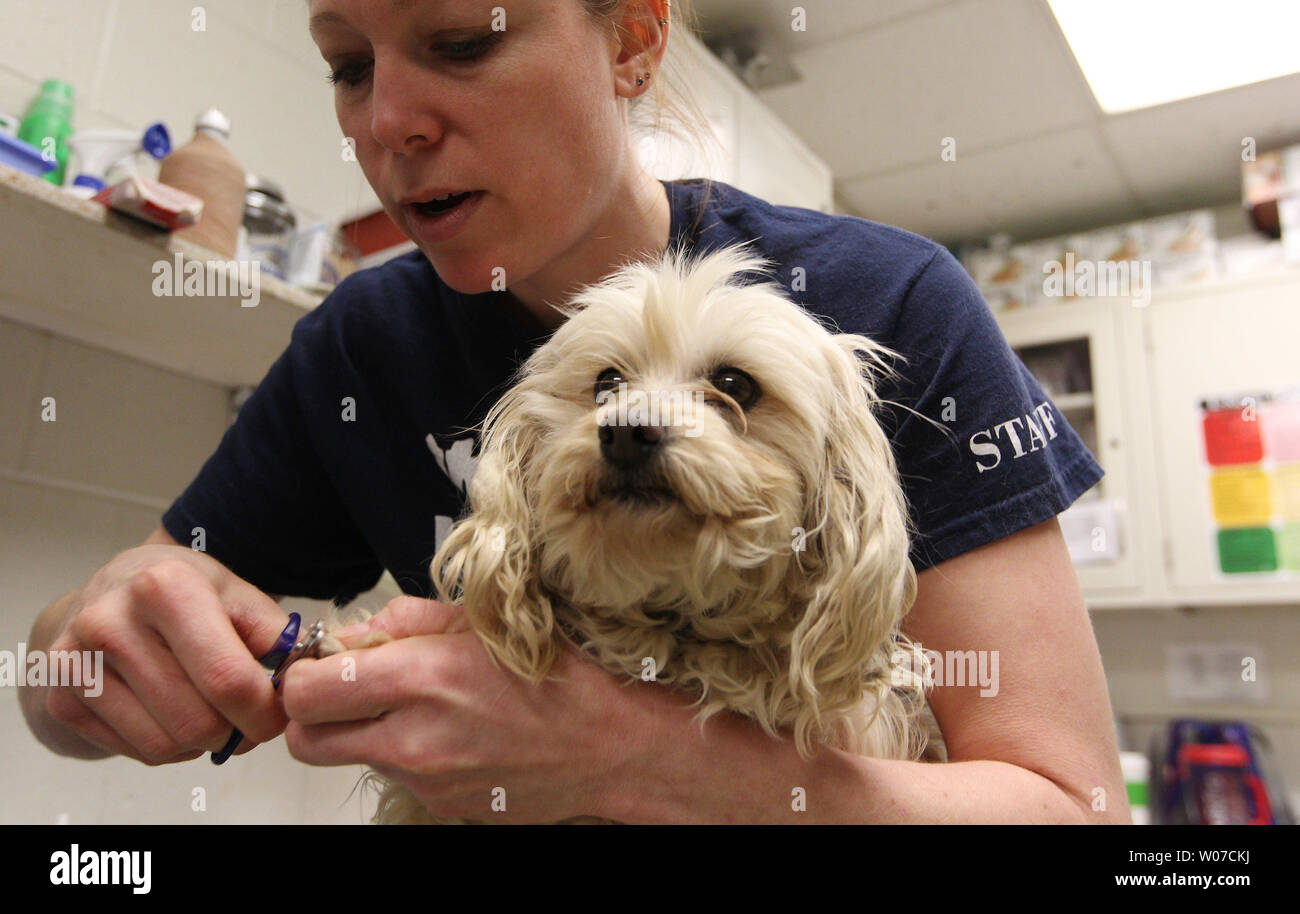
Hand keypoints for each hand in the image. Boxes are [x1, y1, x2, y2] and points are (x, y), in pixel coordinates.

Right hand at [39, 546, 291, 763]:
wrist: (107, 591)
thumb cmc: (182, 592)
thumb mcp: (236, 593)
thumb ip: (276, 635)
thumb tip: (304, 682)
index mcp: (165, 587)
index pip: (229, 680)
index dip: (266, 712)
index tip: (278, 712)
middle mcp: (111, 621)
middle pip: (199, 722)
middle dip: (239, 732)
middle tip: (249, 718)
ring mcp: (78, 663)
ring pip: (168, 745)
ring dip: (205, 742)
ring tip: (212, 709)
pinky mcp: (62, 699)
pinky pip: (139, 752)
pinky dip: (171, 745)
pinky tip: (173, 711)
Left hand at [281, 596, 652, 821]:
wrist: (613, 745)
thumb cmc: (561, 675)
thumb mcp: (482, 624)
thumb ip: (404, 622)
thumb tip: (353, 634)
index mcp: (421, 678)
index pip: (306, 692)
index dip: (303, 675)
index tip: (324, 663)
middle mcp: (414, 737)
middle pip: (306, 741)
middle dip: (313, 714)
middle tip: (345, 691)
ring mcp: (426, 779)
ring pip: (352, 758)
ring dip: (363, 732)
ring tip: (417, 706)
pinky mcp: (442, 804)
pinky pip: (398, 776)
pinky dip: (407, 753)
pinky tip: (452, 730)